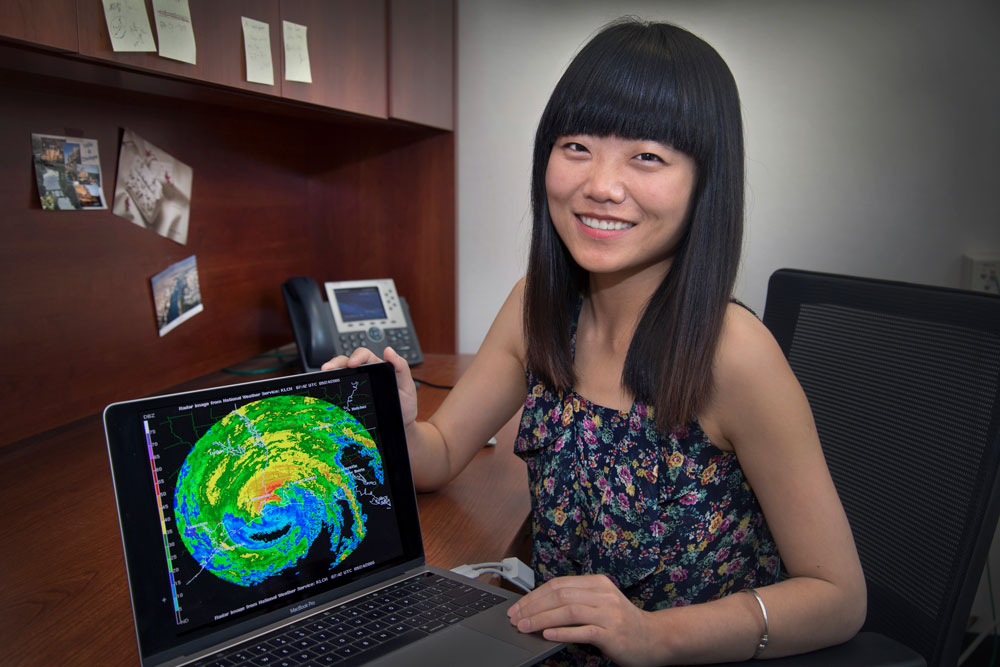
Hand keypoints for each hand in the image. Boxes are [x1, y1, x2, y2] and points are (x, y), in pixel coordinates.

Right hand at [321, 347, 417, 426]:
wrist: (401, 424)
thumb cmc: (405, 403)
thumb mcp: (407, 385)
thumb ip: (401, 367)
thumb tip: (389, 351)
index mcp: (378, 367)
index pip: (364, 355)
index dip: (357, 356)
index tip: (353, 363)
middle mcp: (365, 374)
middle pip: (347, 362)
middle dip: (336, 362)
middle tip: (328, 368)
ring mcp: (357, 385)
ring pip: (341, 374)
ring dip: (332, 372)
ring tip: (324, 375)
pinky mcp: (352, 398)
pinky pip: (340, 390)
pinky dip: (331, 387)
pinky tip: (326, 389)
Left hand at [507, 574, 659, 666]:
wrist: (655, 638)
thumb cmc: (623, 623)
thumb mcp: (601, 603)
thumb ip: (576, 601)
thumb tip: (540, 607)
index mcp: (597, 583)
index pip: (558, 584)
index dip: (534, 595)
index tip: (518, 607)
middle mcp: (603, 595)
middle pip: (560, 595)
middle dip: (533, 607)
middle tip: (516, 618)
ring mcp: (608, 613)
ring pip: (568, 611)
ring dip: (542, 619)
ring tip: (525, 627)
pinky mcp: (612, 633)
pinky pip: (582, 631)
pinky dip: (562, 632)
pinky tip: (547, 634)